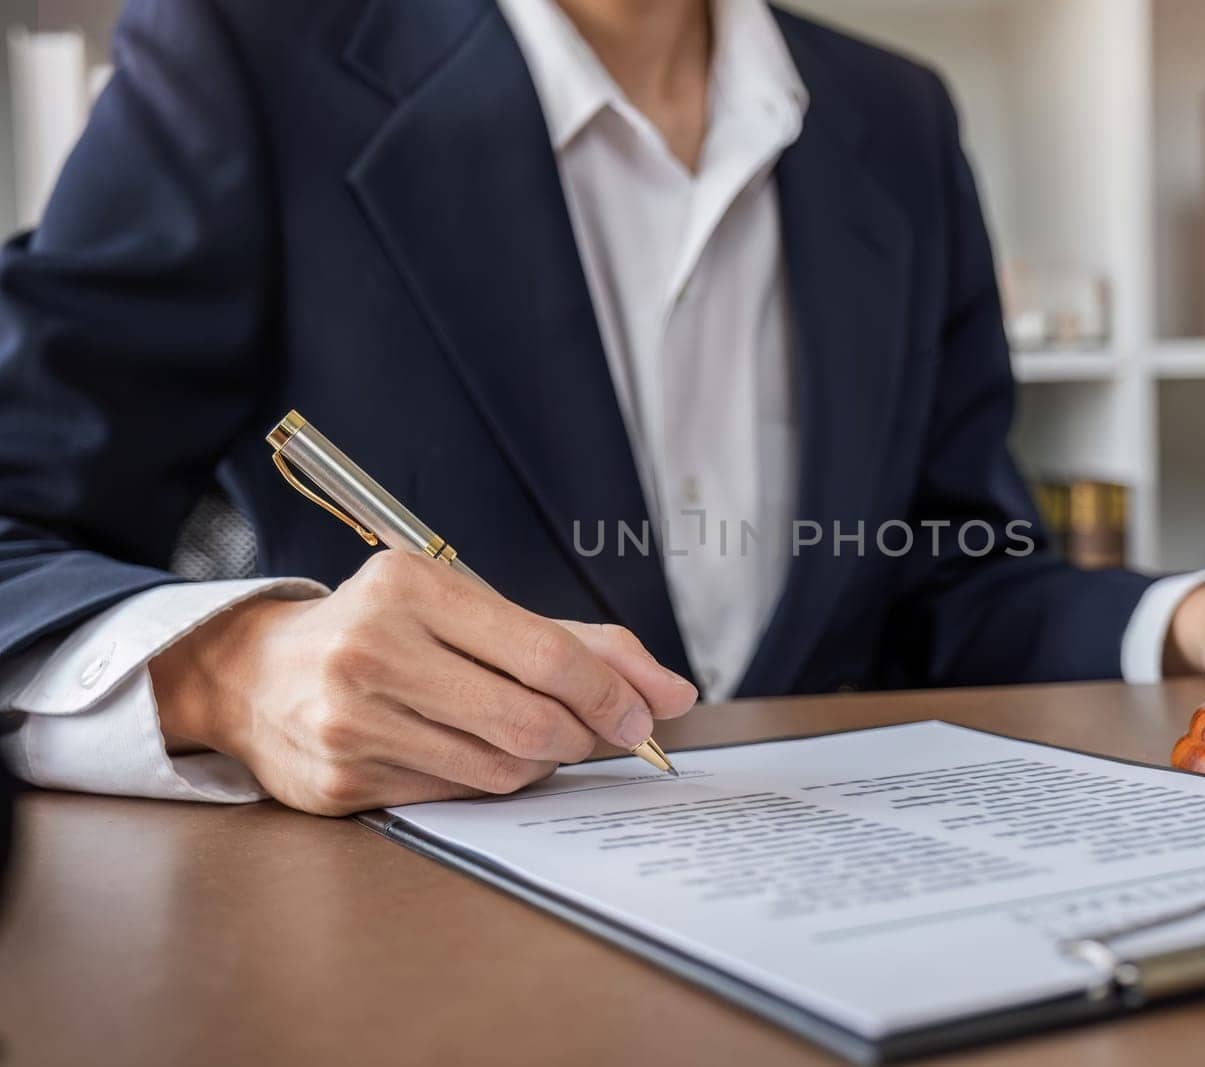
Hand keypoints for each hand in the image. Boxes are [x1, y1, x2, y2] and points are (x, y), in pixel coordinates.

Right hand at [151, 551, 698, 814]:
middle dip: (584, 735)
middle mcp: (373, 650)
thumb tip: (674, 692)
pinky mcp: (339, 782)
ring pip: (499, 768)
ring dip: (542, 762)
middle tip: (603, 734)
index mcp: (410, 587)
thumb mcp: (468, 608)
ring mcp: (350, 721)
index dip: (611, 692)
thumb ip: (575, 643)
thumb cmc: (384, 631)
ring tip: (539, 738)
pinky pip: (456, 795)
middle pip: (528, 720)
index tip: (647, 714)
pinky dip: (492, 781)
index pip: (543, 652)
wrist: (256, 674)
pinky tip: (482, 754)